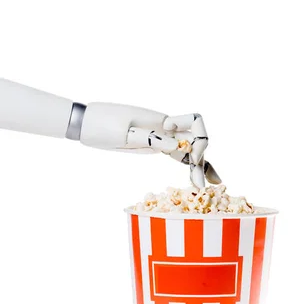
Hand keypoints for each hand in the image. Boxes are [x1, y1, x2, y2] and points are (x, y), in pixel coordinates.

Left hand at [79, 103, 220, 185]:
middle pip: (196, 138)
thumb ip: (150, 139)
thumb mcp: (122, 134)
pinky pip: (178, 155)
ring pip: (190, 149)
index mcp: (160, 120)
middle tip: (201, 183)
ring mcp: (162, 137)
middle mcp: (166, 127)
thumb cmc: (99, 125)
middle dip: (203, 158)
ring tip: (211, 183)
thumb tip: (175, 147)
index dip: (198, 138)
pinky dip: (190, 165)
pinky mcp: (156, 146)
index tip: (187, 154)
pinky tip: (198, 178)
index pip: (194, 121)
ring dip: (202, 165)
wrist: (83, 124)